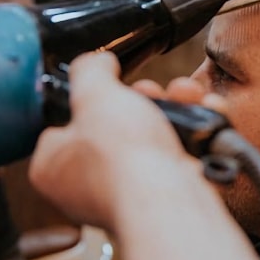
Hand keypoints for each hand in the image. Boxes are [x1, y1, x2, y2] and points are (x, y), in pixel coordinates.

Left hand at [30, 52, 201, 231]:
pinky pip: (181, 156)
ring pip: (153, 139)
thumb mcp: (93, 92)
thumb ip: (90, 70)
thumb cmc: (120, 156)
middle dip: (145, 100)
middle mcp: (88, 187)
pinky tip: (206, 114)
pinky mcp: (167, 197)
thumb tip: (98, 62)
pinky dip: (197, 133)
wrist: (168, 198)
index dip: (89, 102)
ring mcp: (131, 194)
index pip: (64, 126)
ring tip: (186, 95)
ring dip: (177, 109)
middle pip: (116, 128)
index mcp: (53, 168)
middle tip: (151, 92)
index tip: (108, 87)